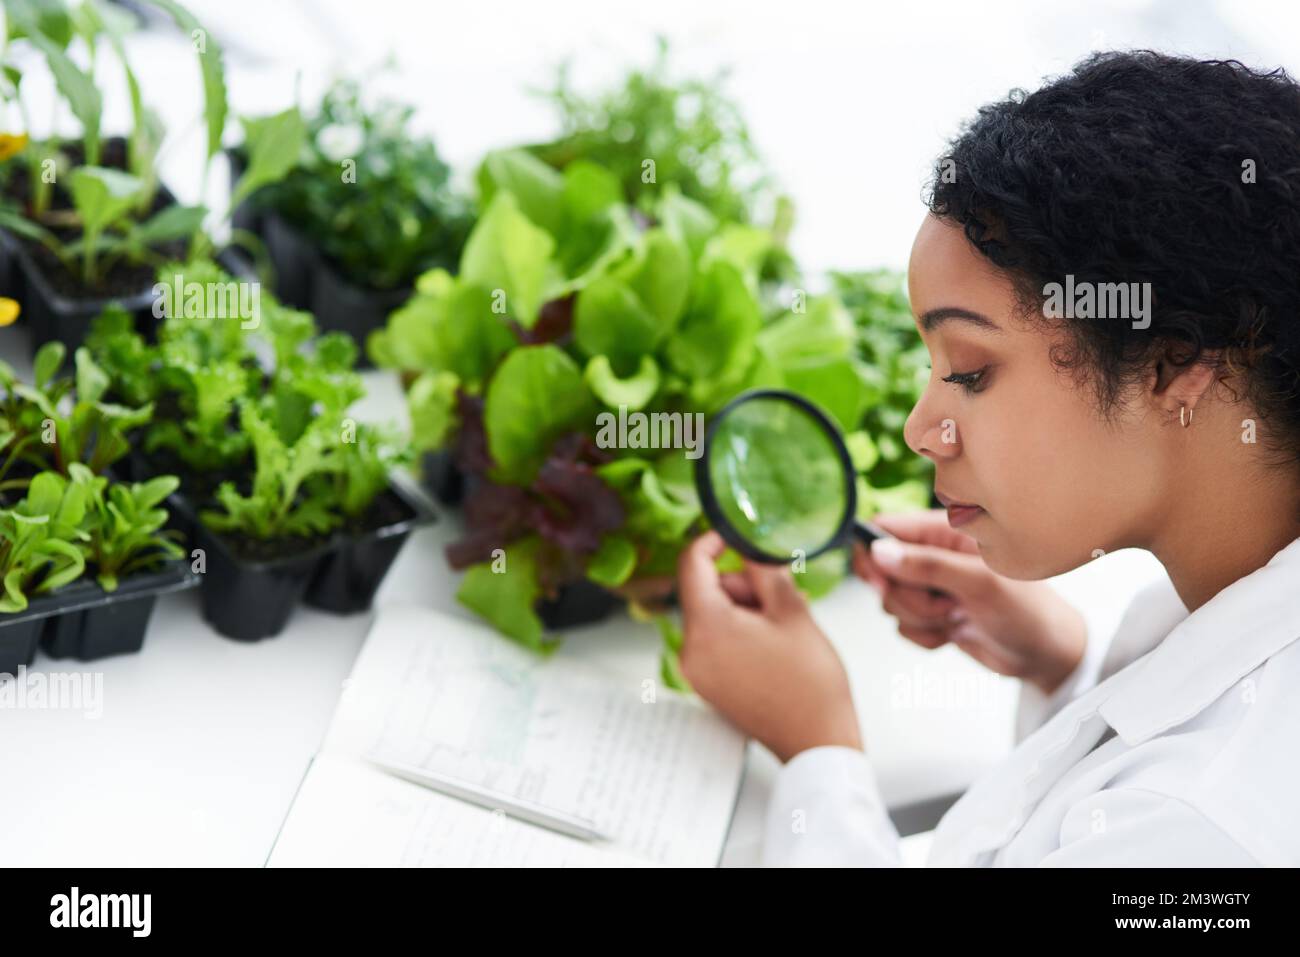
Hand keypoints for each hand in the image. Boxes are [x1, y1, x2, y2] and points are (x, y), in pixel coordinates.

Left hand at [676, 530, 863, 762]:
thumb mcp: (792, 611)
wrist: (817, 742)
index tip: (734, 536)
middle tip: (780, 598)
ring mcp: (695, 672)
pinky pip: (714, 641)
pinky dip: (738, 632)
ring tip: (783, 628)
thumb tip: (746, 543)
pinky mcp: (706, 685)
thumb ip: (763, 568)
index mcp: (706, 627)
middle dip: (740, 585)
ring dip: (743, 609)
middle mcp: (690, 651)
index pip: (691, 564)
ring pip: (711, 616)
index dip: (712, 541)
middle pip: (704, 592)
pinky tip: (772, 645)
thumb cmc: (811, 684)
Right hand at [853, 510, 1085, 695]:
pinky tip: (954, 633)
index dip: (873, 553)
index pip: (886, 528)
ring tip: (956, 617)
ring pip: (892, 601)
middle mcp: (934, 555)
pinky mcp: (932, 615)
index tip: (879, 581)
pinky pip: (904, 626)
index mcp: (945, 532)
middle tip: (942, 605)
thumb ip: (927, 566)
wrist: (1046, 655)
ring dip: (919, 618)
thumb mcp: (979, 583)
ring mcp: (932, 586)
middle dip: (907, 597)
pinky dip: (925, 636)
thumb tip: (878, 551)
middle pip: (883, 570)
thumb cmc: (1029, 610)